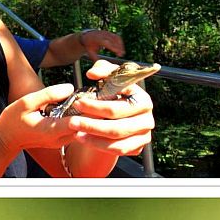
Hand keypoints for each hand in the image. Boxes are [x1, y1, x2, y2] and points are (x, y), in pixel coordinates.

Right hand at [0, 60, 154, 177]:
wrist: (6, 140)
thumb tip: (68, 87)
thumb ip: (47, 94)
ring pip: (89, 126)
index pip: (79, 120)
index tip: (100, 91)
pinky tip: (97, 102)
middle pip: (89, 123)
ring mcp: (65, 138)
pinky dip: (91, 115)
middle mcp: (62, 137)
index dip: (92, 107)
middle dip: (101, 108)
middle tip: (111, 88)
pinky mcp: (65, 136)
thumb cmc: (12, 121)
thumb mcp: (24, 103)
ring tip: (108, 92)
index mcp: (52, 129)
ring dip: (97, 111)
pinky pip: (84, 126)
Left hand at [59, 59, 156, 174]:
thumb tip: (92, 73)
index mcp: (141, 98)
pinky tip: (84, 140)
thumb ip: (102, 70)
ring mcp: (144, 133)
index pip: (119, 103)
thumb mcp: (109, 80)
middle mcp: (146, 116)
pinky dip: (99, 146)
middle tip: (72, 121)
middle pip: (117, 121)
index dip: (97, 103)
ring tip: (76, 132)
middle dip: (92, 122)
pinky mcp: (138, 146)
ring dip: (93, 135)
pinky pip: (118, 149)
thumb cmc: (113, 96)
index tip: (78, 103)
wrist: (117, 119)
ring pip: (117, 137)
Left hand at [78, 28, 124, 61]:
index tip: (118, 54)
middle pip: (114, 40)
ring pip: (117, 38)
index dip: (114, 48)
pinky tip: (121, 48)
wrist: (87, 36)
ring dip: (120, 45)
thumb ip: (96, 59)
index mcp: (98, 39)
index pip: (108, 43)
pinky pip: (117, 37)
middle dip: (119, 47)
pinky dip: (120, 42)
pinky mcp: (110, 33)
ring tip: (122, 53)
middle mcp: (103, 35)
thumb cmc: (89, 46)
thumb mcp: (90, 53)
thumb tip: (101, 66)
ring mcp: (107, 33)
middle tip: (122, 55)